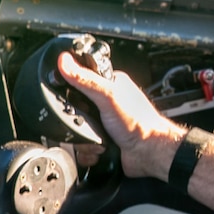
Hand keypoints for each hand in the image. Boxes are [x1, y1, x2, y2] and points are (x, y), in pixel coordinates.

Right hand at [57, 53, 181, 179]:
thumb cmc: (140, 122)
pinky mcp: (103, 141)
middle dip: (78, 121)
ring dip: (85, 140)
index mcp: (110, 85)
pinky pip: (83, 147)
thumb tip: (64, 61)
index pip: (80, 82)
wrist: (150, 153)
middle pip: (74, 110)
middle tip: (92, 123)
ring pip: (77, 131)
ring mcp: (104, 123)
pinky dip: (88, 152)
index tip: (74, 101)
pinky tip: (100, 149)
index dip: (72, 92)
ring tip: (101, 138)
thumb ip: (85, 79)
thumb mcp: (108, 95)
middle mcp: (106, 104)